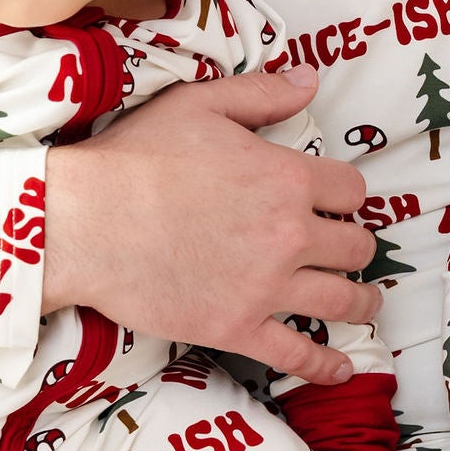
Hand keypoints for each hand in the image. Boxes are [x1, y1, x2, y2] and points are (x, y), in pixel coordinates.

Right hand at [42, 65, 377, 387]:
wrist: (84, 222)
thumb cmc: (136, 157)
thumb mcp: (199, 104)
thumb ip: (261, 94)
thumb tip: (309, 79)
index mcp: (286, 179)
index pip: (351, 190)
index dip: (346, 194)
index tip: (337, 202)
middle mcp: (289, 235)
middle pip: (354, 247)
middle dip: (355, 246)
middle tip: (347, 251)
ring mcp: (266, 287)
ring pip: (341, 301)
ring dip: (361, 301)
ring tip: (365, 302)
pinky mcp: (236, 328)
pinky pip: (296, 355)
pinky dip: (324, 366)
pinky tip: (340, 370)